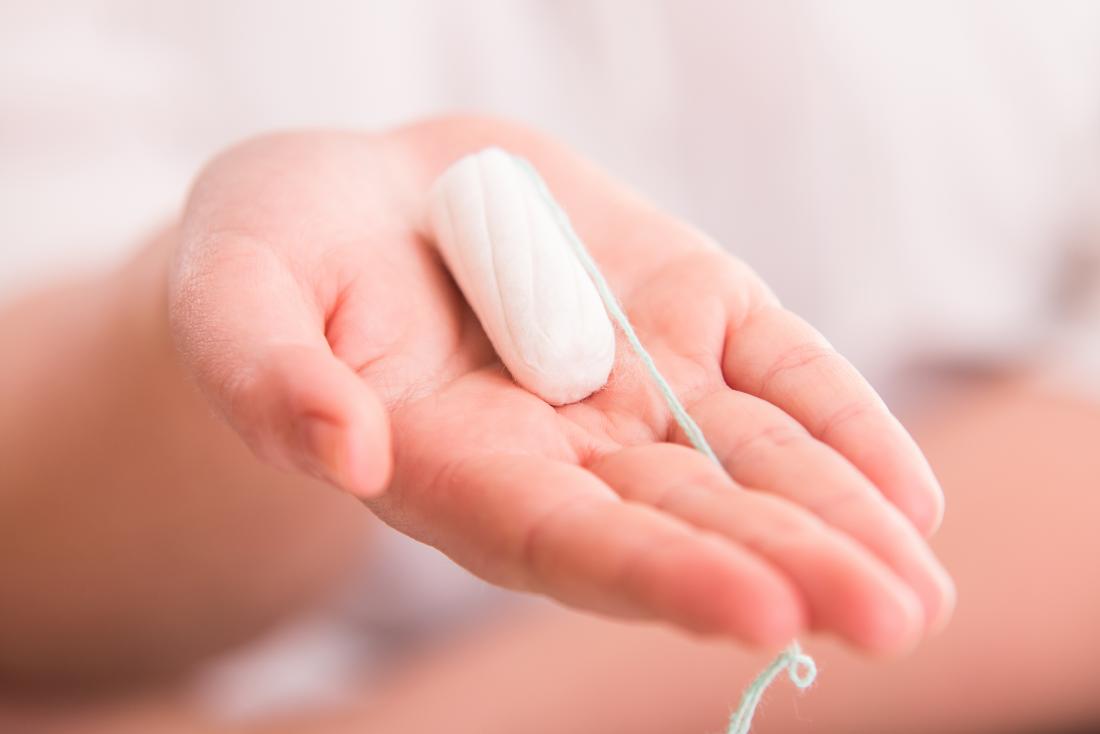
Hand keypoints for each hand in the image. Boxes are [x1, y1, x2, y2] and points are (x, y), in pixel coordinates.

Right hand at [171, 117, 952, 652]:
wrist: (364, 200)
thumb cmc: (279, 254)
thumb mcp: (234, 291)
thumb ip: (264, 372)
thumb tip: (337, 451)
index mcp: (455, 468)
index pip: (565, 539)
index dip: (657, 575)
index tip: (762, 612)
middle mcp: (559, 448)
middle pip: (680, 518)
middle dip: (786, 567)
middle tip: (893, 617)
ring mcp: (633, 381)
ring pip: (747, 460)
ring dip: (837, 515)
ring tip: (919, 575)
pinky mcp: (683, 310)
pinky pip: (773, 371)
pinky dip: (840, 423)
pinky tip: (903, 492)